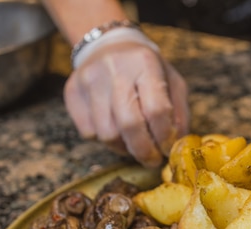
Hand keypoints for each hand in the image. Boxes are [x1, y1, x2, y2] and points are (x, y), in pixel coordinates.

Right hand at [65, 41, 189, 167]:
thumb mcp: (171, 81)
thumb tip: (175, 144)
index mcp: (144, 63)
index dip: (164, 137)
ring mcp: (89, 80)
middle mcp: (114, 69)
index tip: (167, 150)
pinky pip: (89, 133)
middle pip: (128, 125)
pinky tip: (116, 130)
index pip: (156, 109)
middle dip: (143, 151)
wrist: (108, 46)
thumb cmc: (145, 69)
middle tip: (151, 160)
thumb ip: (178, 112)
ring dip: (124, 147)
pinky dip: (105, 140)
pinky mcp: (72, 92)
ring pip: (107, 134)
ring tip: (134, 142)